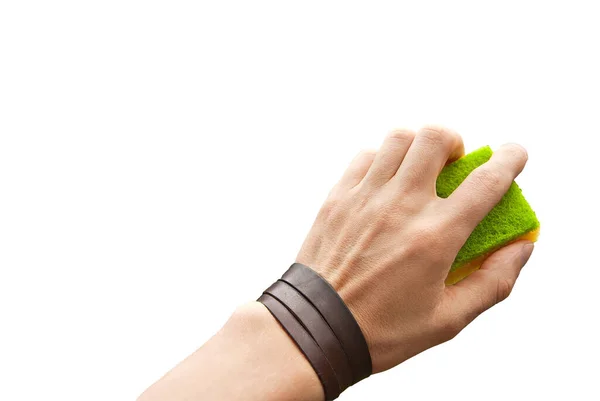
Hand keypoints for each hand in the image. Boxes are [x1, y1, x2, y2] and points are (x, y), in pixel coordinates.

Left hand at [296, 125, 533, 372]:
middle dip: (455, 142)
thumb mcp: (448, 319)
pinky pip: (364, 156)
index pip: (486, 181)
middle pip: (436, 138)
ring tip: (418, 170)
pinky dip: (382, 159)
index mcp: (435, 236)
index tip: (515, 153)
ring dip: (418, 146)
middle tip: (453, 165)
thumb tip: (522, 247)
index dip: (509, 159)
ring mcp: (365, 197)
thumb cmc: (383, 329)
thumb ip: (493, 282)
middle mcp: (401, 205)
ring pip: (399, 138)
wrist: (317, 326)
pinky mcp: (337, 197)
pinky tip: (384, 182)